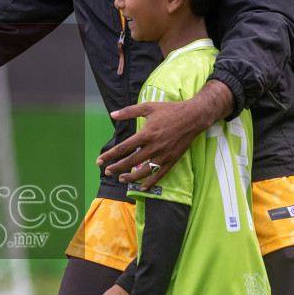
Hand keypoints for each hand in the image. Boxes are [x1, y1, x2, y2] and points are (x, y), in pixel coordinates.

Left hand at [97, 81, 232, 189]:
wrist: (193, 116)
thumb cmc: (170, 110)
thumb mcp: (148, 107)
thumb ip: (129, 111)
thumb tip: (112, 114)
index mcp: (146, 134)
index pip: (123, 148)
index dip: (110, 155)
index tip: (100, 161)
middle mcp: (153, 147)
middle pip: (130, 162)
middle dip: (116, 168)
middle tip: (107, 171)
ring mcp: (163, 155)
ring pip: (144, 171)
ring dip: (131, 177)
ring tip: (121, 179)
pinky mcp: (172, 160)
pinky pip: (159, 175)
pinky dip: (150, 182)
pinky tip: (142, 187)